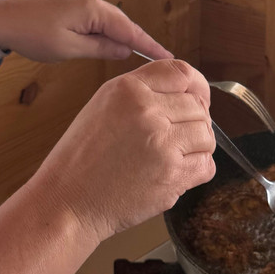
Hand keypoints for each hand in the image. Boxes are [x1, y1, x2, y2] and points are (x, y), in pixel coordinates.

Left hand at [0, 0, 171, 62]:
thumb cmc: (31, 35)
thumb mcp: (68, 49)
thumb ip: (99, 49)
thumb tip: (123, 50)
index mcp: (91, 9)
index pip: (128, 30)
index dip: (149, 45)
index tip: (168, 57)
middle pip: (121, 22)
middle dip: (139, 40)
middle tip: (159, 58)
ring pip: (108, 19)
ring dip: (122, 35)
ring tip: (138, 53)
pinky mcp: (68, 2)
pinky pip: (95, 16)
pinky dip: (106, 29)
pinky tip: (109, 41)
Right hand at [31, 59, 215, 241]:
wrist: (67, 201)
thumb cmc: (81, 158)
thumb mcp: (103, 106)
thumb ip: (142, 93)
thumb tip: (184, 94)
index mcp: (129, 89)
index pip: (181, 72)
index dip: (197, 85)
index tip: (199, 97)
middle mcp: (147, 111)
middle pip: (198, 106)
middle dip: (194, 121)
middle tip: (178, 136)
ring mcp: (162, 144)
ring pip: (207, 135)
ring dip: (197, 146)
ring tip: (175, 155)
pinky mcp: (172, 175)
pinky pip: (207, 165)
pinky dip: (198, 169)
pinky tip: (177, 171)